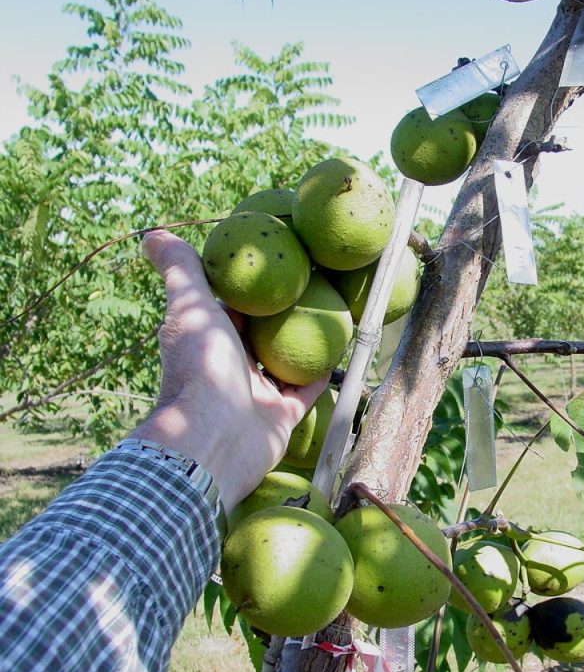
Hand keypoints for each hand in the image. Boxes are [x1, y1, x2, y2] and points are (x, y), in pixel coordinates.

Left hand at [131, 230, 327, 508]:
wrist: (217, 438)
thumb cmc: (202, 367)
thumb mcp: (191, 307)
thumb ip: (180, 270)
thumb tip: (153, 234)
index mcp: (207, 340)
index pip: (229, 306)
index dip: (249, 285)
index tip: (278, 260)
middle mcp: (229, 366)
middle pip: (258, 333)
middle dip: (283, 311)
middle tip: (315, 281)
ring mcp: (255, 394)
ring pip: (284, 361)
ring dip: (305, 340)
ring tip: (333, 310)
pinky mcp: (280, 417)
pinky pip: (306, 391)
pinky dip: (322, 372)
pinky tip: (341, 348)